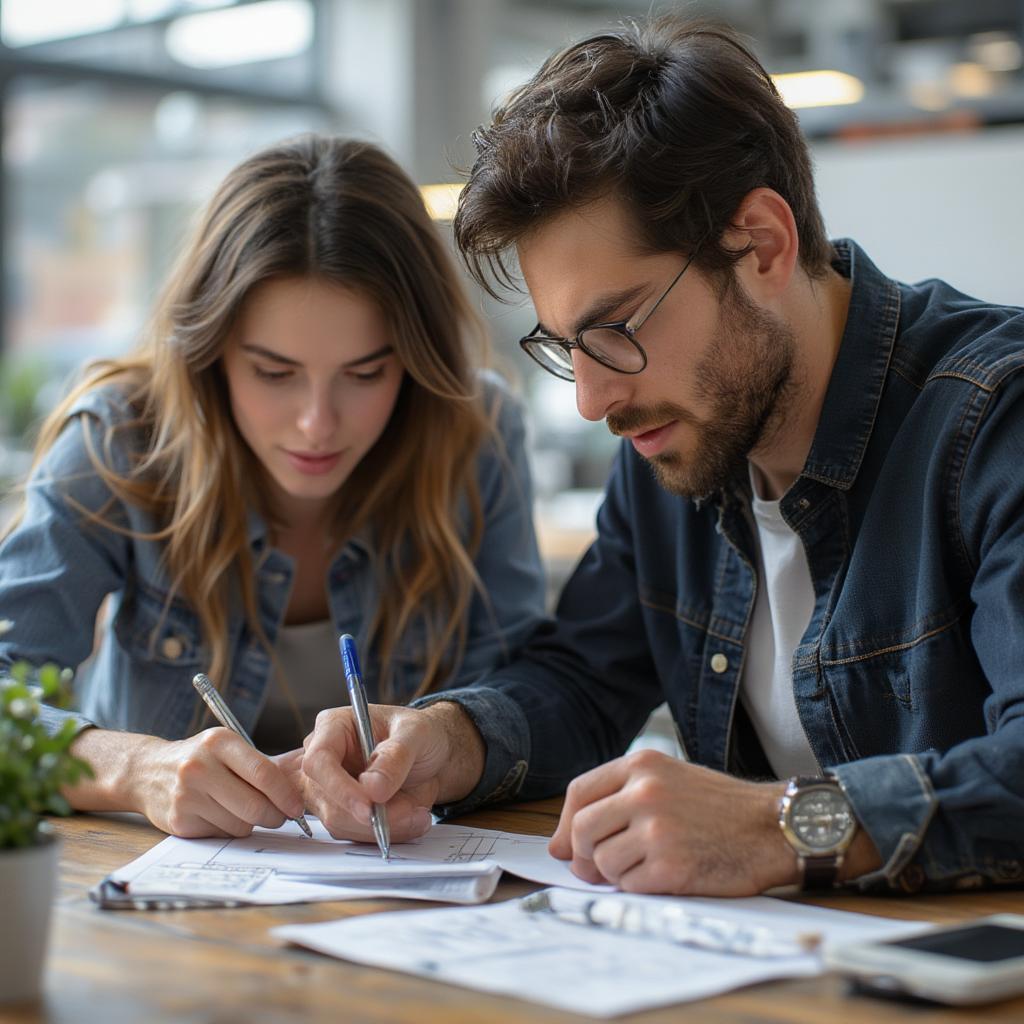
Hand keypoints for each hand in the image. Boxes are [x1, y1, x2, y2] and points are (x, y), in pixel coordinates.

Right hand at [129, 729, 306, 838]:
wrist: (147, 771)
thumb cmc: (201, 759)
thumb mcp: (226, 747)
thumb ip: (258, 765)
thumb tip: (299, 792)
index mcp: (219, 742)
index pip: (264, 773)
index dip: (286, 795)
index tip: (297, 807)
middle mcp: (200, 766)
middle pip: (254, 805)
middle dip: (275, 816)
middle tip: (280, 816)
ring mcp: (187, 795)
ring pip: (240, 824)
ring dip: (250, 823)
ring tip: (242, 809)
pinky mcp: (179, 820)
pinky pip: (221, 834)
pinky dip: (229, 829)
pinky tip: (220, 815)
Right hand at [300, 701, 484, 842]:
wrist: (432, 756)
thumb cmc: (419, 734)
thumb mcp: (416, 733)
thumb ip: (396, 756)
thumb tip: (372, 788)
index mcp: (333, 726)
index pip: (318, 761)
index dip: (339, 788)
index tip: (368, 808)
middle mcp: (323, 758)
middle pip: (326, 798)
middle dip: (368, 814)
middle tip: (409, 811)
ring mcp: (328, 788)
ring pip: (339, 822)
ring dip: (380, 825)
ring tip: (416, 812)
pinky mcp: (341, 811)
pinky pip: (354, 833)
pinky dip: (383, 832)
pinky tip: (410, 818)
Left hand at [548, 749, 794, 895]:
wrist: (773, 828)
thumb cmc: (720, 807)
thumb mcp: (669, 780)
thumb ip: (617, 800)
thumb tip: (560, 845)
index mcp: (642, 765)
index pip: (579, 792)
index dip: (565, 825)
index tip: (566, 845)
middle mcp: (645, 792)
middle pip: (581, 830)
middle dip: (582, 856)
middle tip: (595, 869)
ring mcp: (657, 829)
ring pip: (601, 862)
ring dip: (614, 874)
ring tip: (643, 867)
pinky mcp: (671, 866)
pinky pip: (629, 886)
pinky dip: (639, 888)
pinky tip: (664, 877)